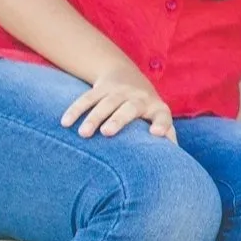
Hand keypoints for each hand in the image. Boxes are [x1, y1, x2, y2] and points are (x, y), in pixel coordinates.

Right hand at [60, 64, 176, 142]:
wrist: (127, 75)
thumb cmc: (145, 110)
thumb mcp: (157, 118)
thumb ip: (166, 137)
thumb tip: (175, 165)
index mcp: (155, 108)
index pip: (163, 115)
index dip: (162, 123)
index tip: (156, 133)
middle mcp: (139, 98)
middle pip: (130, 107)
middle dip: (119, 119)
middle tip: (107, 132)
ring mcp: (119, 91)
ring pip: (106, 102)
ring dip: (94, 117)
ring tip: (84, 134)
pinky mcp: (101, 88)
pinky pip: (87, 97)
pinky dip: (76, 109)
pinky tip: (65, 123)